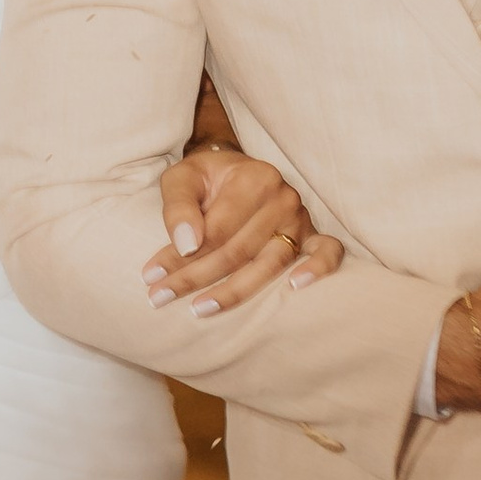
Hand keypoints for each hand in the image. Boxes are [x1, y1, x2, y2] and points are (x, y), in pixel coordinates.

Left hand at [145, 148, 345, 313]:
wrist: (234, 170)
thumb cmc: (206, 178)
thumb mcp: (182, 178)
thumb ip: (179, 207)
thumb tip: (187, 245)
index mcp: (254, 178)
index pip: (216, 228)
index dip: (181, 256)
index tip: (151, 276)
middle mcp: (283, 197)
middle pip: (239, 250)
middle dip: (196, 278)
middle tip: (160, 298)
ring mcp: (300, 219)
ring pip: (271, 263)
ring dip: (235, 291)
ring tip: (200, 309)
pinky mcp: (311, 236)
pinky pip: (328, 252)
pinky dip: (318, 269)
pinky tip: (295, 288)